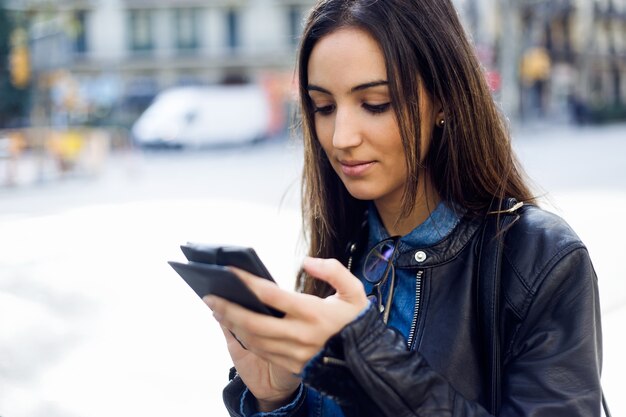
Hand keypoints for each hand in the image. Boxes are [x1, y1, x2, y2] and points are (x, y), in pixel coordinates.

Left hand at [205, 257, 368, 409]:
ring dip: (231, 323)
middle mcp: (300, 334)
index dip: (249, 282)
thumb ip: (333, 270)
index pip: (273, 295)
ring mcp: (294, 353)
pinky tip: (233, 325)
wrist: (366, 359)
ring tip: (216, 308)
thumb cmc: (355, 320)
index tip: (231, 271)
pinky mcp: (291, 364)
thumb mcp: (354, 291)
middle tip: (209, 295)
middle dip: (227, 307)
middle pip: (254, 322)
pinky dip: (243, 337)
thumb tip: (307, 262)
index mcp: (313, 313)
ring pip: (254, 339)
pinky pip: (261, 351)